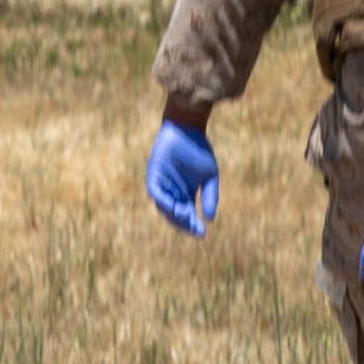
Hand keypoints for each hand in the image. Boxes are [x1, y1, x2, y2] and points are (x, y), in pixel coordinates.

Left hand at [144, 120, 221, 237]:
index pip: (187, 215)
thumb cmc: (199, 150)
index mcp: (185, 193)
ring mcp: (162, 184)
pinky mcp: (154, 176)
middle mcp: (173, 191)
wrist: (188, 130)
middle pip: (175, 215)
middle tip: (194, 229)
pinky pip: (156, 193)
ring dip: (174, 215)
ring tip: (186, 218)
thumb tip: (209, 219)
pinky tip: (175, 207)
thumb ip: (210, 196)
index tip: (202, 233)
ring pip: (164, 207)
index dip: (193, 225)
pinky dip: (164, 202)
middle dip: (184, 224)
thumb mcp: (209, 176)